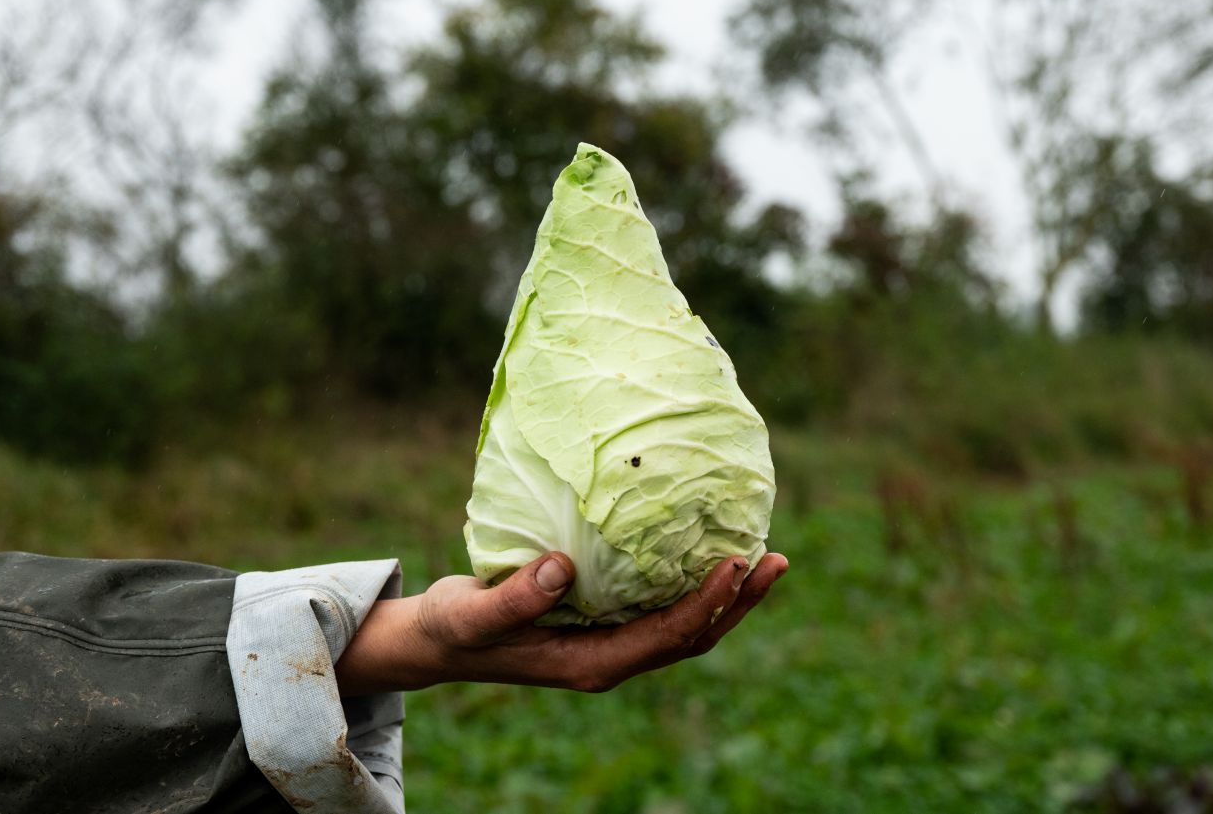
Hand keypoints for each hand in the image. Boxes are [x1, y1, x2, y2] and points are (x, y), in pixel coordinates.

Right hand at [334, 551, 788, 696]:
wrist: (435, 642)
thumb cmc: (452, 628)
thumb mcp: (471, 614)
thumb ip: (514, 597)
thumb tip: (565, 567)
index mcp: (591, 663)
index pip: (667, 637)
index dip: (707, 605)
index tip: (735, 563)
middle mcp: (612, 658)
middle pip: (693, 635)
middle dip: (738, 602)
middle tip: (776, 559)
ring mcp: (612, 642)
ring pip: (685, 624)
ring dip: (727, 595)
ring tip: (764, 555)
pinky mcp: (605, 622)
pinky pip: (664, 606)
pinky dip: (694, 582)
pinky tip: (706, 549)